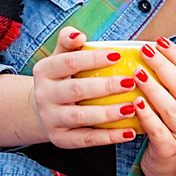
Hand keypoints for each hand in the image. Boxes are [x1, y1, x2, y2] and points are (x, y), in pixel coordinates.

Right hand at [29, 28, 149, 149]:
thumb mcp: (60, 56)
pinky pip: (86, 140)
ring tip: (132, 107)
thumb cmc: (62, 77)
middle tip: (131, 82)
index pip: (69, 62)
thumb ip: (68, 41)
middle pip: (77, 90)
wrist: (43, 109)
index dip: (93, 59)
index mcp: (44, 71)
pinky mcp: (60, 139)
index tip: (118, 56)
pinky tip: (129, 132)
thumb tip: (79, 35)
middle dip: (106, 87)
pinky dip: (109, 138)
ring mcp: (50, 119)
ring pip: (81, 117)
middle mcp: (43, 95)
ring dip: (109, 113)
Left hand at [134, 38, 175, 175]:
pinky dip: (147, 115)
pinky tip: (135, 103)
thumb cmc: (169, 131)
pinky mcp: (171, 149)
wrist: (173, 171)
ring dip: (153, 88)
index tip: (160, 41)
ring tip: (137, 73)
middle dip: (163, 65)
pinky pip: (158, 130)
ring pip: (170, 107)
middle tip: (144, 50)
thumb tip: (147, 53)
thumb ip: (167, 85)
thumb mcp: (175, 106)